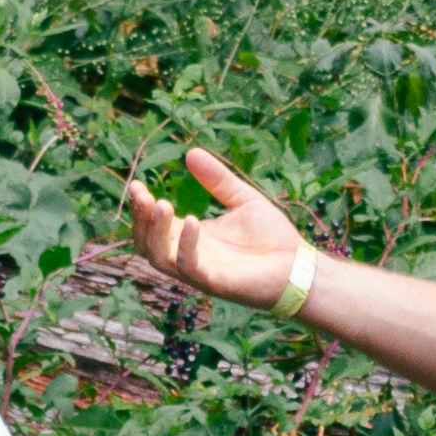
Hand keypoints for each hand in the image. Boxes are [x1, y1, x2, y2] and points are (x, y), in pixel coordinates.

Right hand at [120, 144, 310, 310]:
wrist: (299, 266)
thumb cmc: (272, 238)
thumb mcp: (242, 199)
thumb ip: (217, 180)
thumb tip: (191, 152)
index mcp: (191, 238)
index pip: (154, 226)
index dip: (141, 207)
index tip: (136, 184)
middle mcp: (189, 257)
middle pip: (146, 244)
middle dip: (140, 219)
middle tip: (141, 193)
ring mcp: (200, 273)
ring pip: (160, 259)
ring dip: (156, 232)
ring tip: (161, 204)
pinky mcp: (216, 283)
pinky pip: (191, 268)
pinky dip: (187, 246)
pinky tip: (192, 221)